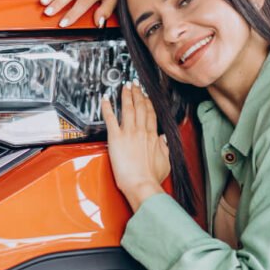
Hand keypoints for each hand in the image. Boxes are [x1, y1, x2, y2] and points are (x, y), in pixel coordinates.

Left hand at [101, 80, 170, 210]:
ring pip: (128, 108)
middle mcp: (141, 131)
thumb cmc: (151, 177)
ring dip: (126, 95)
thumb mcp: (165, 161)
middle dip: (138, 94)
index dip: (148, 103)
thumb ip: (163, 148)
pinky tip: (105, 99)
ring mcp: (129, 133)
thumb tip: (163, 139)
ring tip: (125, 86)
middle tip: (135, 85)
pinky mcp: (116, 138)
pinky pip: (111, 119)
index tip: (146, 96)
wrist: (142, 184)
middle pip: (140, 107)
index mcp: (153, 136)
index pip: (151, 114)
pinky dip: (107, 107)